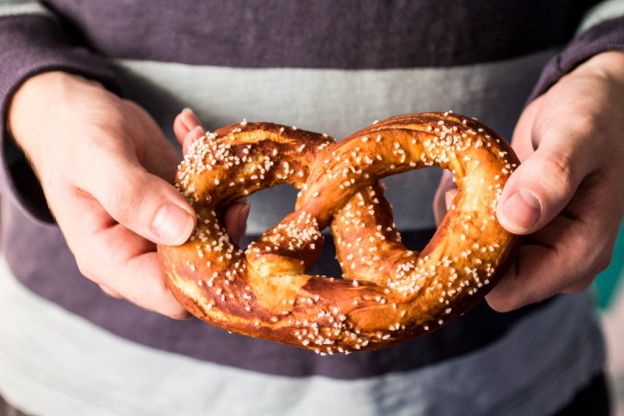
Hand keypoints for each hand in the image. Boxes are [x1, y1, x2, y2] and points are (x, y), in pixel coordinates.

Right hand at [8, 72, 247, 317]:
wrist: (73, 114)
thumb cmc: (72, 136)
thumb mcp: (95, 157)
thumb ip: (131, 194)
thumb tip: (182, 230)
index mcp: (112, 260)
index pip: (170, 294)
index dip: (206, 266)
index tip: (226, 214)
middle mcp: (142, 255)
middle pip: (204, 268)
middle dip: (223, 221)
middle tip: (221, 171)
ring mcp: (166, 234)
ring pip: (217, 233)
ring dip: (219, 186)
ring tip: (199, 140)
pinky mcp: (183, 210)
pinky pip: (214, 202)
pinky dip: (211, 167)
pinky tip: (192, 133)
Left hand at [434, 51, 623, 311]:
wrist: (598, 101)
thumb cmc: (597, 114)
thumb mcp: (579, 134)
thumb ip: (553, 175)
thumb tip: (515, 218)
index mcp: (579, 252)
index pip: (507, 291)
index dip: (475, 261)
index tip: (462, 212)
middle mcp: (558, 260)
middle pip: (486, 279)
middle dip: (464, 239)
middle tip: (460, 190)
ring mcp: (539, 247)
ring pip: (476, 258)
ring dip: (460, 222)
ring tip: (466, 180)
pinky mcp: (521, 231)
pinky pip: (477, 236)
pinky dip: (463, 211)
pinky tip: (468, 180)